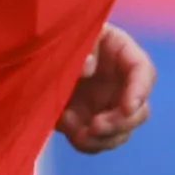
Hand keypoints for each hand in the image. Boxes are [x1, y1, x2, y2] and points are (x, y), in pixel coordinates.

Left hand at [60, 23, 153, 153]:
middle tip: (95, 126)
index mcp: (120, 53)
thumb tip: (88, 67)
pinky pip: (95, 142)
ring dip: (100, 139)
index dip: (140, 91)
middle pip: (139, 111)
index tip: (128, 107)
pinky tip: (62, 122)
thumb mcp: (70, 31)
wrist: (31, 54)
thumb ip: (83, 45)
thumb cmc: (57, 36)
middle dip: (119, 123)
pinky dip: (82, 141)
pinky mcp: (88, 123)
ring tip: (70, 125)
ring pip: (120, 133)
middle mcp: (120, 84)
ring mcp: (105, 106)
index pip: (143, 71)